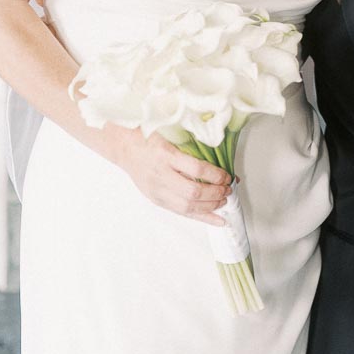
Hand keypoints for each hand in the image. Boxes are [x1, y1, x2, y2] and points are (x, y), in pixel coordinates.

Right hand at [106, 127, 231, 225]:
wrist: (125, 147)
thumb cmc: (150, 137)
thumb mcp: (172, 134)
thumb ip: (194, 145)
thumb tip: (222, 158)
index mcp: (165, 155)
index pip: (196, 170)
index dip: (216, 175)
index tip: (227, 175)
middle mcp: (160, 175)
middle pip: (193, 192)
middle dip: (215, 193)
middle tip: (228, 189)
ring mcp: (157, 190)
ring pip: (188, 206)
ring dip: (210, 206)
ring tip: (224, 201)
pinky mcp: (157, 200)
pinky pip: (182, 212)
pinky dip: (202, 217)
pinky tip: (217, 220)